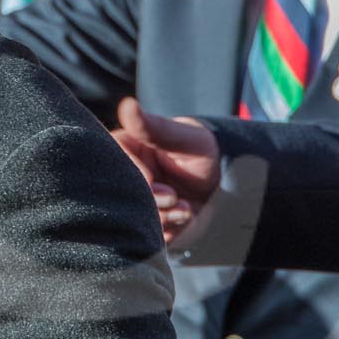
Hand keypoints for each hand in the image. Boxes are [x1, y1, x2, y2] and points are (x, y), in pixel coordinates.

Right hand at [109, 97, 219, 243]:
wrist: (228, 182)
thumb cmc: (203, 150)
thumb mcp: (183, 136)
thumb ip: (153, 127)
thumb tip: (127, 104)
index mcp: (127, 149)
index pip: (110, 160)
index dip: (131, 174)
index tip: (152, 180)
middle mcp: (128, 176)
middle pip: (121, 194)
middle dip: (150, 200)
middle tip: (174, 196)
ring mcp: (139, 201)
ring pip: (134, 217)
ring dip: (164, 216)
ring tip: (186, 207)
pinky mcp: (151, 223)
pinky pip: (150, 234)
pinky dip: (171, 230)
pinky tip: (186, 217)